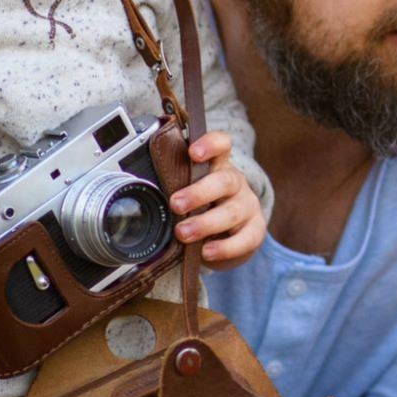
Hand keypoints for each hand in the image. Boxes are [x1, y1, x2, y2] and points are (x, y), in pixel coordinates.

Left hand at [173, 131, 264, 267]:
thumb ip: (174, 187)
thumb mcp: (190, 192)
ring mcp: (248, 206)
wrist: (229, 236)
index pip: (222, 145)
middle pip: (225, 181)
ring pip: (232, 212)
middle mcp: (236, 183)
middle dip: (199, 193)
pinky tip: (207, 252)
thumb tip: (141, 188)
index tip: (193, 153)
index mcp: (219, 167)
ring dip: (205, 223)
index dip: (210, 145)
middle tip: (176, 204)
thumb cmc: (203, 208)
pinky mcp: (255, 230)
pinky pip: (245, 239)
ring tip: (183, 234)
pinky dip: (225, 247)